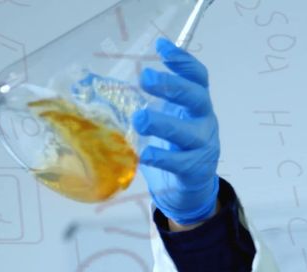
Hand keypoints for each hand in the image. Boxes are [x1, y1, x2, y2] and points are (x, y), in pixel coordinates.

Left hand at [133, 37, 220, 226]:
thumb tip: (103, 87)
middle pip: (196, 97)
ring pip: (188, 131)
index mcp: (195, 106)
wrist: (187, 189)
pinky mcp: (194, 170)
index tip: (161, 47)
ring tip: (140, 119)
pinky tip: (146, 154)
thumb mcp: (163, 121)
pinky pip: (180, 162)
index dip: (183, 60)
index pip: (197, 77)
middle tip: (146, 78)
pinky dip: (163, 157)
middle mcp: (203, 121)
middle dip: (173, 86)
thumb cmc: (171, 149)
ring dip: (163, 123)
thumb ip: (146, 104)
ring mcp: (202, 146)